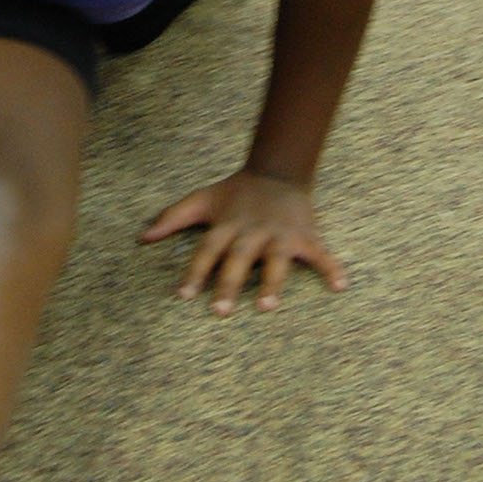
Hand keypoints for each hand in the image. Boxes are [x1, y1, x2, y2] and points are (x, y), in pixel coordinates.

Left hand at [139, 170, 347, 315]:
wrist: (276, 170)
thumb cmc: (235, 193)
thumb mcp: (202, 200)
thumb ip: (172, 218)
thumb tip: (141, 237)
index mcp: (227, 225)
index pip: (207, 250)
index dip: (195, 272)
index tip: (184, 296)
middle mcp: (252, 231)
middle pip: (239, 259)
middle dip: (230, 284)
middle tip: (220, 311)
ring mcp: (280, 234)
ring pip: (277, 260)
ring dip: (273, 283)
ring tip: (269, 308)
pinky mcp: (305, 235)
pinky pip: (321, 253)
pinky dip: (332, 267)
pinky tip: (340, 286)